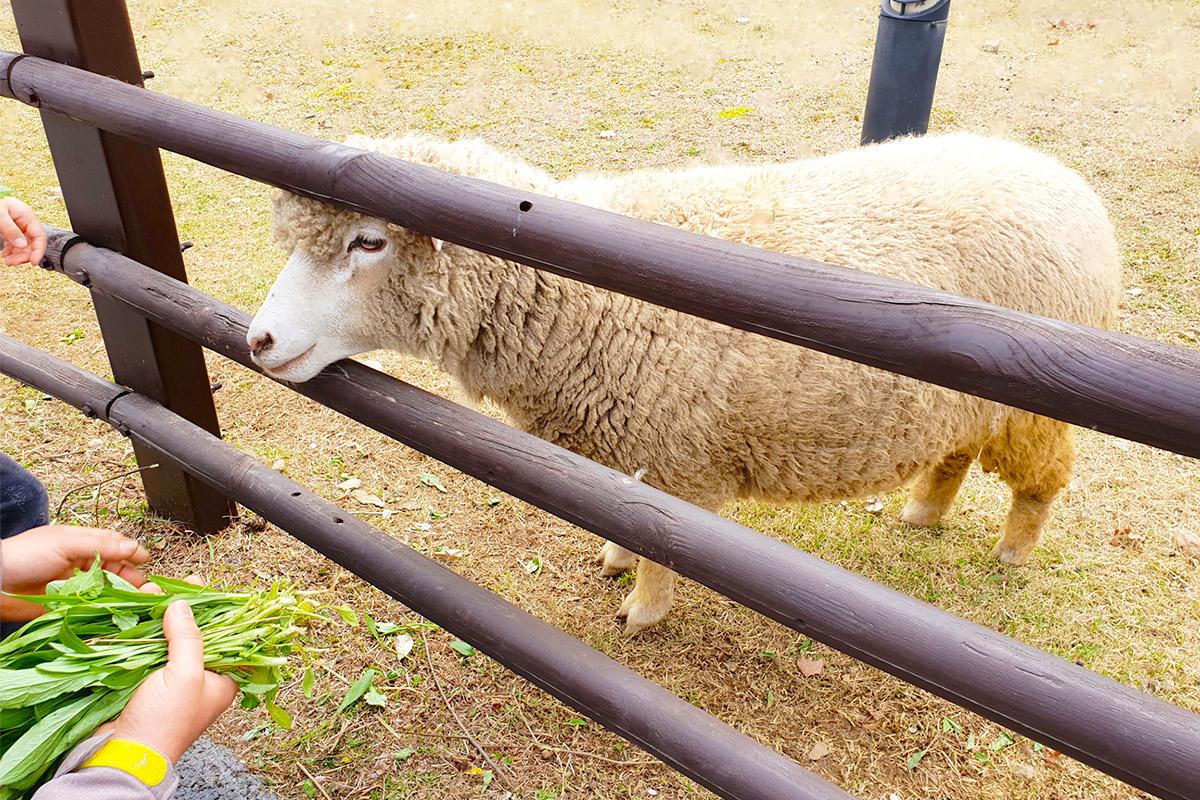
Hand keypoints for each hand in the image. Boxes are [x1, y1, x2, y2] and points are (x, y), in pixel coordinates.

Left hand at [0, 196, 46, 265]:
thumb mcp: (0, 215)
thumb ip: (11, 230)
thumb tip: (22, 244)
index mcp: (27, 215)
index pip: (39, 236)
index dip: (39, 250)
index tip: (34, 262)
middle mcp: (24, 222)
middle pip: (32, 243)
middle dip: (25, 255)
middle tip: (14, 262)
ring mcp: (18, 226)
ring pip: (24, 245)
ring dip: (18, 255)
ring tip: (8, 261)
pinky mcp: (11, 229)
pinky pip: (16, 243)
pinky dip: (12, 251)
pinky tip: (6, 255)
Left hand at [0, 525, 149, 620]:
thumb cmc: (24, 556)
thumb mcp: (66, 543)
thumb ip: (102, 545)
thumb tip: (134, 546)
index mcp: (81, 544)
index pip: (115, 546)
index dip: (132, 554)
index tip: (147, 562)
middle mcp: (80, 565)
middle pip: (114, 571)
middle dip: (132, 579)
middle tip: (149, 590)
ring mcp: (74, 587)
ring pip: (105, 592)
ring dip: (122, 597)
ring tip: (138, 603)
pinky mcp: (66, 607)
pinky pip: (90, 610)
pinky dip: (104, 612)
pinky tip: (117, 615)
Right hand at [110, 599, 237, 761]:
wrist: (122, 756)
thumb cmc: (165, 722)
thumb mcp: (186, 675)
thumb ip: (188, 638)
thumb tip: (183, 605)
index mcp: (222, 678)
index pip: (226, 635)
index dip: (216, 610)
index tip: (202, 587)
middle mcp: (199, 677)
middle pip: (195, 633)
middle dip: (182, 609)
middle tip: (173, 586)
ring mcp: (171, 678)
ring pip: (168, 638)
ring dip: (159, 615)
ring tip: (149, 593)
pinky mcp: (146, 680)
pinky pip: (146, 648)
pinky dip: (141, 630)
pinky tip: (134, 613)